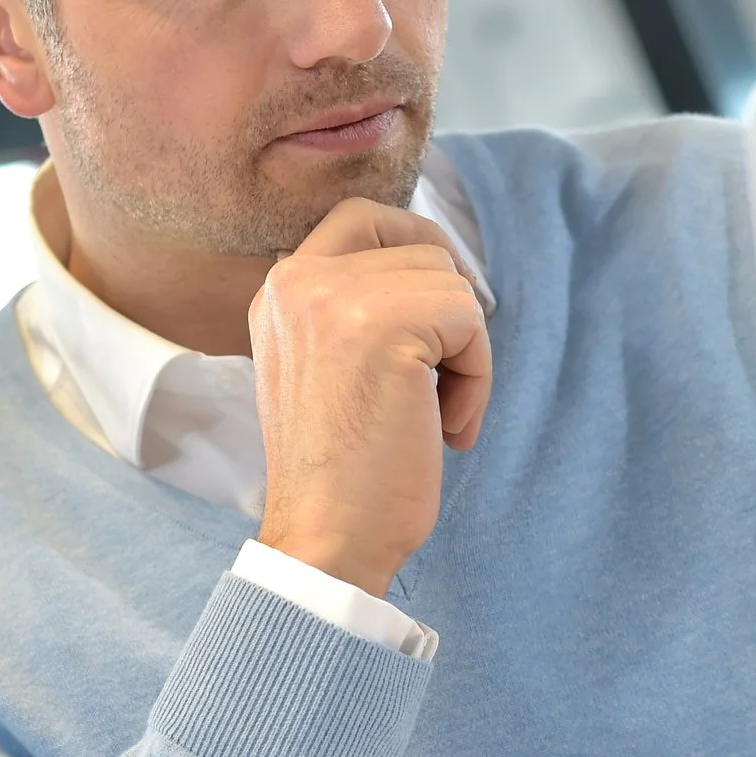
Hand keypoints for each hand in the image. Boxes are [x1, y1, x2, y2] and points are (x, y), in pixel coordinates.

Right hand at [250, 197, 491, 596]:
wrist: (327, 539)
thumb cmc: (343, 470)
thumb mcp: (326, 365)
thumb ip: (357, 308)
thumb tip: (441, 263)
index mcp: (278, 291)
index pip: (362, 218)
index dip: (416, 248)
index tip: (440, 314)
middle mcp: (296, 281)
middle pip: (421, 249)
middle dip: (448, 315)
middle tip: (438, 382)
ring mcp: (335, 298)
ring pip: (452, 284)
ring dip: (464, 354)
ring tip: (433, 416)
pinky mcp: (384, 325)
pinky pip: (470, 319)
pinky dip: (477, 377)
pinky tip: (444, 428)